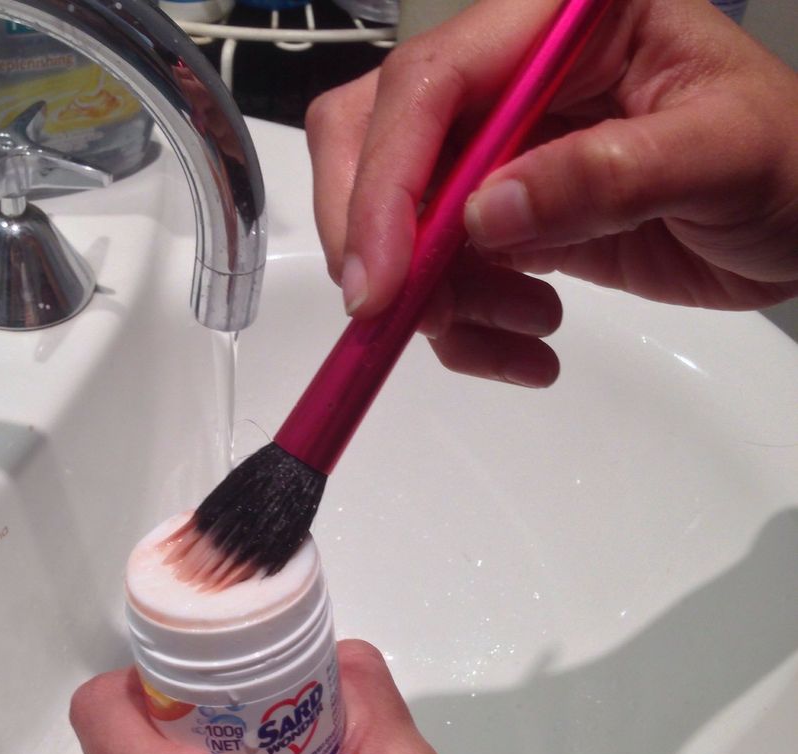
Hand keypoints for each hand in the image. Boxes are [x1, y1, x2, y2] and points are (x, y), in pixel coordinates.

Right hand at [305, 0, 797, 385]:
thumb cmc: (787, 167)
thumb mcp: (721, 156)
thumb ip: (607, 175)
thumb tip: (483, 214)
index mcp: (560, 23)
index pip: (434, 83)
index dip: (387, 179)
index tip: (381, 280)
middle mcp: (512, 77)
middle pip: (376, 133)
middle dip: (370, 231)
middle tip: (389, 311)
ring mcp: (498, 151)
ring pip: (399, 220)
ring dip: (437, 295)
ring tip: (526, 331)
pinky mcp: (499, 218)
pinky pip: (442, 275)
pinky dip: (466, 327)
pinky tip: (530, 349)